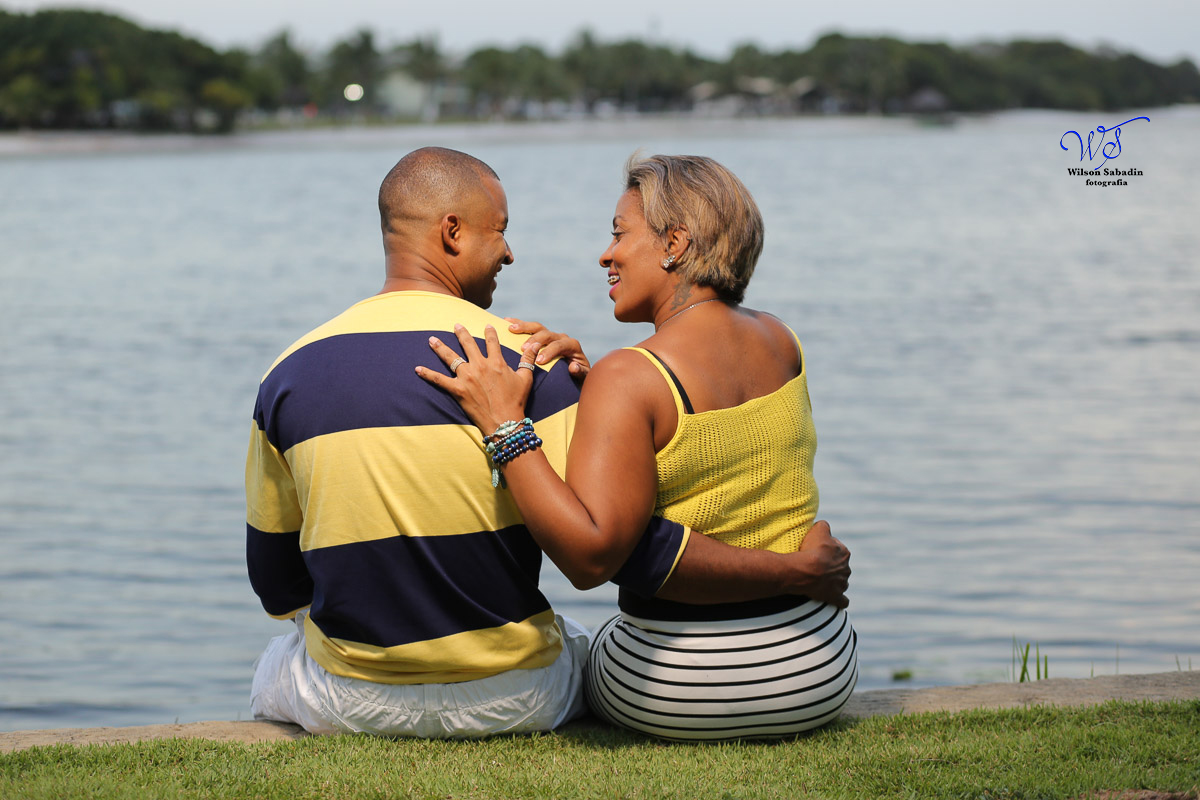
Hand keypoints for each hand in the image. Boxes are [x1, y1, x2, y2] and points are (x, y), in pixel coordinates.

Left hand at [415, 324, 534, 433]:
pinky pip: (439, 380)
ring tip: (432, 339)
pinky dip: (427, 374)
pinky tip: (417, 368)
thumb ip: (528, 360)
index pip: (492, 342)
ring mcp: (467, 377)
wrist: (504, 421)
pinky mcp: (458, 389)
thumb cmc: (516, 402)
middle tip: (456, 325)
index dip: (489, 332)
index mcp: (496, 362)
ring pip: (451, 358)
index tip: (486, 325)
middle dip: (461, 333)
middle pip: (468, 344)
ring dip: (440, 347)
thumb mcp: (525, 378)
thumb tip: (534, 345)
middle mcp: (480, 366)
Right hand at [506, 318, 590, 380]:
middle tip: (524, 349)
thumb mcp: (582, 376)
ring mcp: (551, 336)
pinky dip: (519, 324)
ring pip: (537, 328)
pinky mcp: (542, 336)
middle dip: (535, 340)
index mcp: (572, 345)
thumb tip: (572, 366)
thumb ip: (580, 372)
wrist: (577, 370)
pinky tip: (507, 322)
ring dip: (524, 327)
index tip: (539, 361)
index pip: (560, 345)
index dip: (550, 351)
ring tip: (511, 329)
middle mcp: (561, 337)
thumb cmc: (579, 375)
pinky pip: (530, 328)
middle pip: (547, 334)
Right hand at [792, 520, 850, 608]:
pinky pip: (842, 601)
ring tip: (819, 581)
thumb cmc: (811, 550)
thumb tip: (825, 526)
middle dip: (830, 566)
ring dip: (833, 582)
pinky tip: (833, 599)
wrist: (806, 571)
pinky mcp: (836, 597)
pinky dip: (839, 600)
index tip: (816, 550)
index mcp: (844, 553)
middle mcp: (846, 569)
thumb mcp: (818, 530)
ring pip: (840, 582)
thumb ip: (824, 526)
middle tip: (815, 565)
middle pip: (839, 566)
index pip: (837, 549)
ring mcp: (842, 584)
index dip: (826, 549)